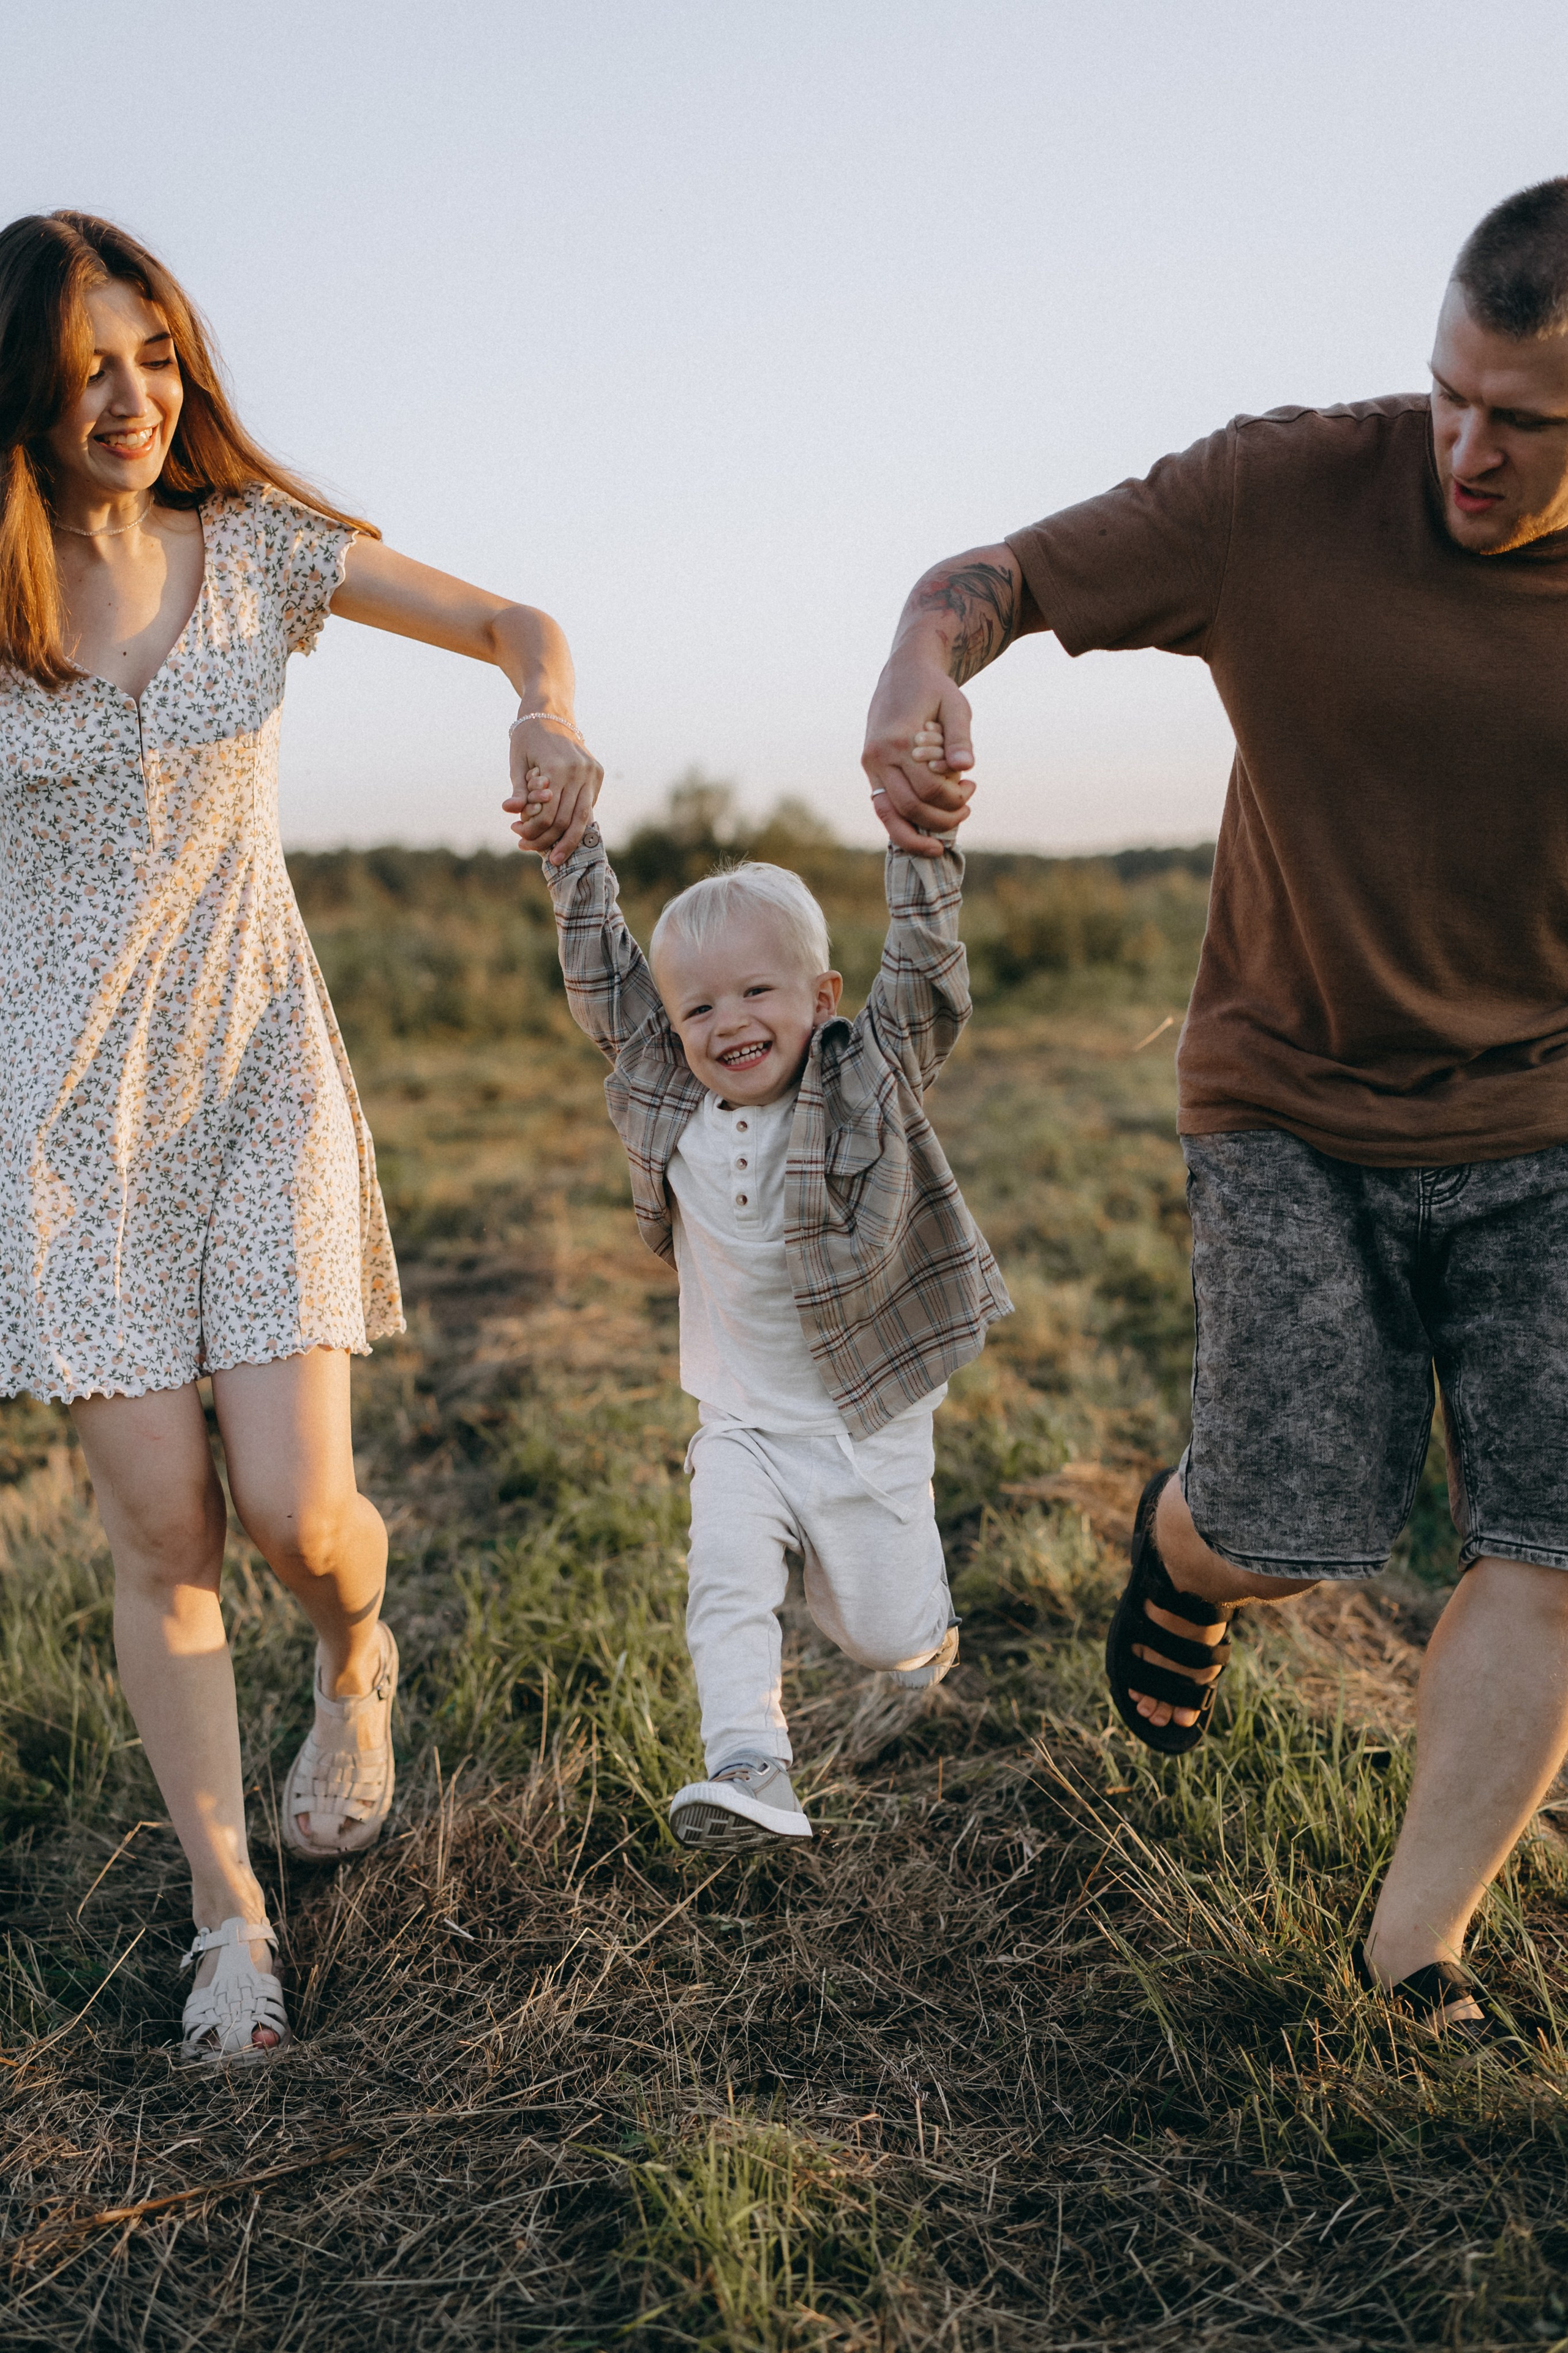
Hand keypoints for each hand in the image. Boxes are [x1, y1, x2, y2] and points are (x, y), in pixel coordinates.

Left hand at [502, 715, 603, 864]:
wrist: (552, 711)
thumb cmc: (528, 736)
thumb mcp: (517, 761)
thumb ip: (519, 789)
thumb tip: (510, 812)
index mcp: (557, 768)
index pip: (547, 814)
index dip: (532, 830)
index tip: (517, 836)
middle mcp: (579, 771)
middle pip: (566, 820)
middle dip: (547, 840)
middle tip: (529, 849)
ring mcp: (591, 773)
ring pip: (583, 818)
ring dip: (568, 841)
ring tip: (555, 857)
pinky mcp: (598, 774)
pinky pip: (588, 805)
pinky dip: (576, 821)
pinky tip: (563, 833)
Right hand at [861, 659, 974, 855]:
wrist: (904, 671)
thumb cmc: (934, 688)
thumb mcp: (955, 705)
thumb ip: (960, 737)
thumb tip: (967, 766)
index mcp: (898, 740)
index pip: (928, 788)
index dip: (954, 798)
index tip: (972, 788)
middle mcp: (879, 756)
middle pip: (909, 807)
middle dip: (941, 819)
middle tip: (966, 810)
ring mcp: (871, 765)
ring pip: (887, 815)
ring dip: (914, 836)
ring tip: (938, 846)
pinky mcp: (871, 769)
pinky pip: (882, 806)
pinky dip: (900, 825)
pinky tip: (921, 834)